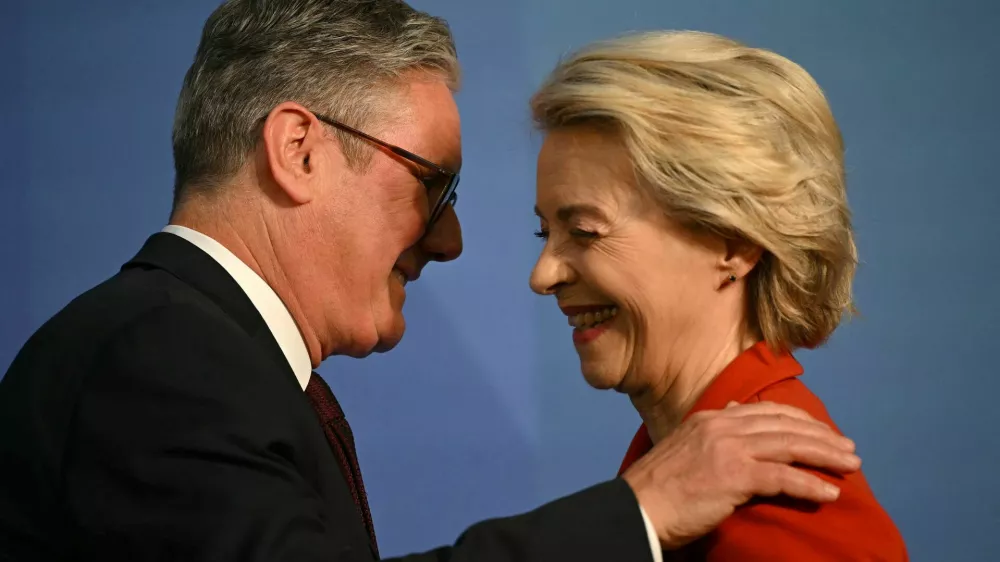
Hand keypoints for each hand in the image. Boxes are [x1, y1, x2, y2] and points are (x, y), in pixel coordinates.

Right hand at [621, 401, 860, 549]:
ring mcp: (729, 449)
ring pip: (790, 445)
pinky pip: (783, 477)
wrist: (637, 508)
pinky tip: (830, 492)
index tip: (822, 431)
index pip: (766, 410)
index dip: (800, 420)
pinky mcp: (734, 476)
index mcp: (710, 418)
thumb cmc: (658, 487)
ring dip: (825, 455)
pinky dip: (810, 484)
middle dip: (822, 436)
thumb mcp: (684, 445)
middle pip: (785, 425)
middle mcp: (722, 426)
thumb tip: (732, 410)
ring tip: (850, 466)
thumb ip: (711, 430)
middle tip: (848, 449)